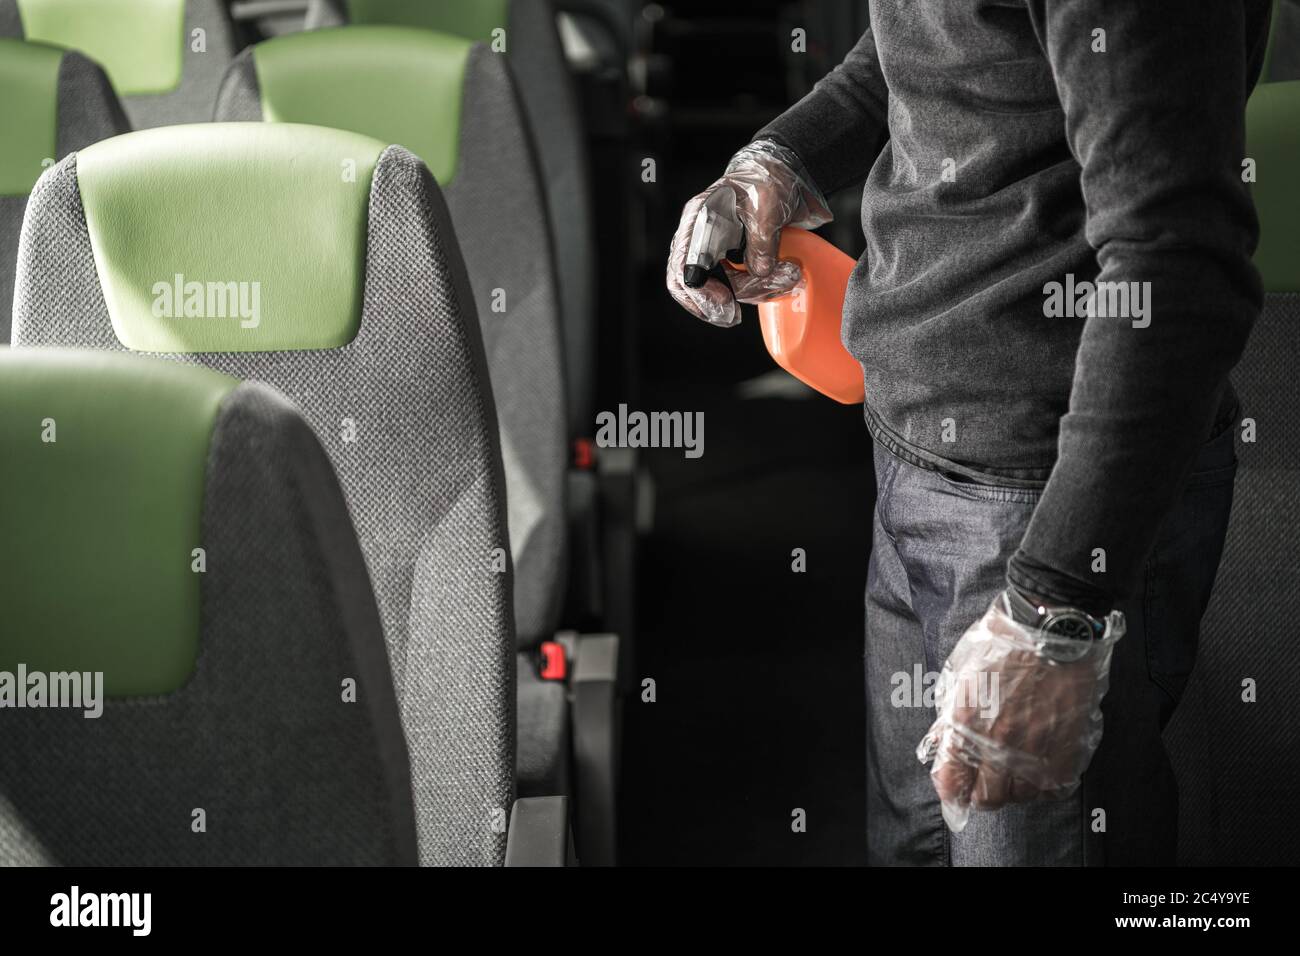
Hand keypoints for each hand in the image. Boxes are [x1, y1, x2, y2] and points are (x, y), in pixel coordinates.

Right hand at [666, 140, 830, 327]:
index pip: (684, 267)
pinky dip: (758, 287)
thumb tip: (760, 270)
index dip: (700, 293)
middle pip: (695, 285)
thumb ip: (762, 239)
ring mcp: (716, 250)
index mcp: (700, 219)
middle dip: (718, 303)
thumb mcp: (767, 205)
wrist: (783, 174)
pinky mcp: (733, 259)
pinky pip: (737, 284)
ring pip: (722, 287)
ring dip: (754, 290)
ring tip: (786, 277)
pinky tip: (779, 278)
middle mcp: (701, 237)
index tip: (725, 303)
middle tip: (737, 314)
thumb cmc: (768, 179)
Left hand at [916, 592, 1122, 831]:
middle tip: (985, 779)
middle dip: (980, 792)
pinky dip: (1045, 783)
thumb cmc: (1003, 642)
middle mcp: (1000, 743)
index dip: (950, 789)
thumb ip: (949, 714)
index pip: (951, 783)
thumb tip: (942, 744)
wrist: (1053, 627)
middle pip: (987, 798)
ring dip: (1014, 788)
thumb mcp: (961, 673)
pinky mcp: (1068, 748)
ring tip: (1014, 769)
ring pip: (1021, 797)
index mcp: (967, 723)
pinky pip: (1054, 788)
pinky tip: (1039, 766)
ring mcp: (1037, 749)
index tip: (955, 786)